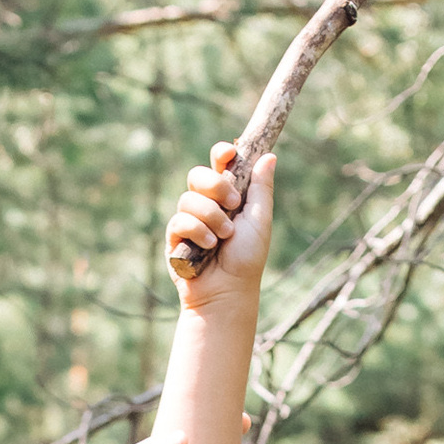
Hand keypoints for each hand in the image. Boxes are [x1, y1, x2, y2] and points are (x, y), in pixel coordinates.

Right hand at [165, 143, 274, 304]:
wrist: (228, 291)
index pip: (219, 164)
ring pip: (189, 198)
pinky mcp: (174, 237)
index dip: (222, 153)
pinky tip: (208, 247)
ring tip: (224, 238)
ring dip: (211, 216)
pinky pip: (179, 220)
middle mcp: (206, 204)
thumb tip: (269, 156)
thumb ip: (261, 188)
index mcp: (228, 195)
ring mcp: (189, 220)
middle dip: (215, 185)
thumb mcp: (260, 220)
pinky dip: (197, 231)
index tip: (229, 152)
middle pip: (198, 174)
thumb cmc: (247, 258)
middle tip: (232, 203)